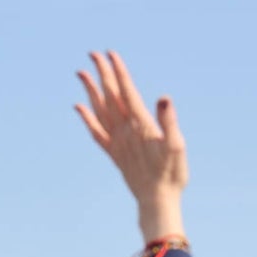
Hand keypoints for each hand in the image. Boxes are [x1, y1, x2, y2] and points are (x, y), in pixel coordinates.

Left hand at [76, 51, 186, 240]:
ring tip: (82, 73)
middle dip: (102, 74)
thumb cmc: (172, 175)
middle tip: (93, 54)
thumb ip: (169, 121)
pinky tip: (79, 107)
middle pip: (110, 97)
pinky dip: (87, 118)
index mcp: (141, 125)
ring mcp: (117, 143)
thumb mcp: (177, 146)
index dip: (119, 72)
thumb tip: (163, 99)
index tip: (111, 54)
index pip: (127, 93)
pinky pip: (96, 132)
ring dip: (91, 91)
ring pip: (100, 111)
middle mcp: (125, 131)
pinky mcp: (114, 154)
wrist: (156, 201)